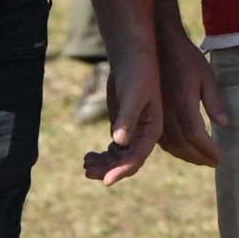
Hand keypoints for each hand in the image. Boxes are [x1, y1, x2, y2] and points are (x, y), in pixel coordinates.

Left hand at [83, 46, 160, 185]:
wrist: (132, 56)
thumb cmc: (137, 73)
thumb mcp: (133, 95)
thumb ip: (127, 118)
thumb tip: (118, 142)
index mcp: (152, 130)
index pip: (137, 157)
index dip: (122, 170)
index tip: (106, 181)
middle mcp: (144, 135)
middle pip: (127, 161)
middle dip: (109, 169)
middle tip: (87, 172)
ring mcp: (133, 132)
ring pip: (119, 156)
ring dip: (104, 163)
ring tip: (86, 164)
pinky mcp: (122, 126)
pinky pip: (113, 148)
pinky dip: (102, 155)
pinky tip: (88, 157)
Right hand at [152, 25, 228, 167]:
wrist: (159, 44)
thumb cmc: (187, 58)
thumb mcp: (206, 75)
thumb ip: (214, 101)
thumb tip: (224, 125)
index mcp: (183, 101)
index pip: (196, 135)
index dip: (208, 149)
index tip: (219, 157)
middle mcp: (167, 109)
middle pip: (182, 144)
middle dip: (199, 157)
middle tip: (213, 163)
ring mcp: (156, 111)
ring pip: (169, 143)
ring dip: (186, 156)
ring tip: (200, 159)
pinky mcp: (150, 111)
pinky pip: (159, 137)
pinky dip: (172, 148)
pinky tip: (182, 149)